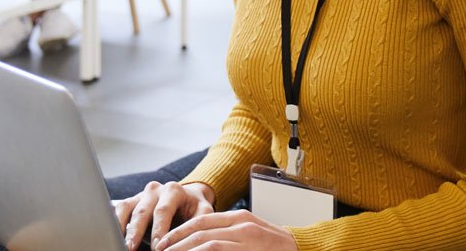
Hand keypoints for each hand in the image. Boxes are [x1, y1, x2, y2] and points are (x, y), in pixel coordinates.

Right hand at [113, 181, 214, 250]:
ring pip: (128, 208)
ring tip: (122, 244)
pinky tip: (115, 235)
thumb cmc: (195, 209)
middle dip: (137, 232)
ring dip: (122, 227)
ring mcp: (142, 194)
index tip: (158, 248)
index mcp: (174, 190)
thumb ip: (198, 222)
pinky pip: (120, 209)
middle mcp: (155, 189)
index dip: (159, 230)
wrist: (188, 198)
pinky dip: (115, 222)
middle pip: (143, 211)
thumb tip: (194, 239)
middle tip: (132, 249)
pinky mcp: (132, 201)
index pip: (163, 210)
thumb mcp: (202, 213)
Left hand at [154, 209, 296, 249]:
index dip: (178, 232)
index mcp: (238, 218)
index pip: (201, 221)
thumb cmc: (273, 248)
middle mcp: (241, 225)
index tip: (162, 244)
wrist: (303, 250)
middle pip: (200, 231)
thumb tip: (199, 243)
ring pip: (208, 245)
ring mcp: (247, 238)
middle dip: (176, 245)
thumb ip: (226, 238)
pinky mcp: (251, 249)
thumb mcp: (248, 236)